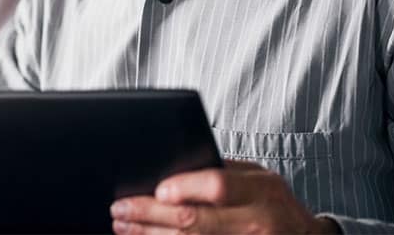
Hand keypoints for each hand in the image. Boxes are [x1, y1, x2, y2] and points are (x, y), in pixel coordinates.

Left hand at [109, 160, 339, 233]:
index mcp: (260, 190)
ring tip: (123, 225)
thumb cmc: (273, 202)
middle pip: (195, 220)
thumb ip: (222, 171)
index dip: (185, 187)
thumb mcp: (259, 178)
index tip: (157, 189)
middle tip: (120, 208)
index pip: (218, 185)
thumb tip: (172, 166)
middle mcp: (255, 221)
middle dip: (150, 214)